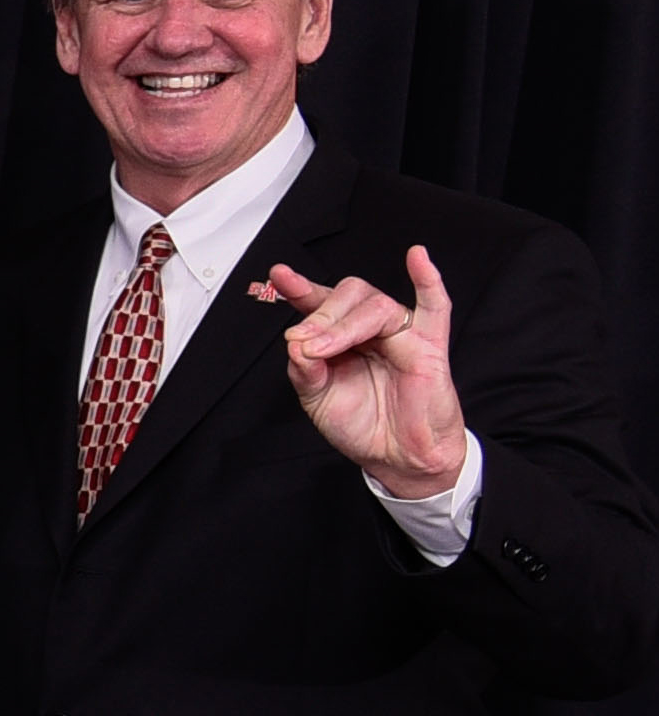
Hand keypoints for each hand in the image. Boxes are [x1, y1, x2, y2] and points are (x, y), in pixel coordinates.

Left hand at [260, 248, 473, 499]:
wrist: (398, 457)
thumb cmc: (363, 425)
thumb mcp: (318, 401)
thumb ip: (304, 372)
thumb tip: (296, 344)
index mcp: (340, 337)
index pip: (320, 303)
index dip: (300, 288)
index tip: (278, 276)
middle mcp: (370, 330)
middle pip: (350, 295)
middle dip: (321, 314)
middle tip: (303, 340)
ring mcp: (401, 335)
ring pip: (377, 305)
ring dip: (344, 322)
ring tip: (322, 347)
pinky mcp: (429, 347)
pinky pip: (436, 309)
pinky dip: (428, 282)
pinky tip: (418, 258)